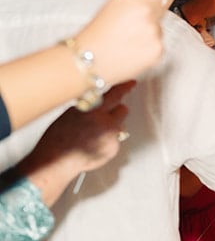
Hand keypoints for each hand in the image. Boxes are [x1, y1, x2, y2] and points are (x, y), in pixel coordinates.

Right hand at [19, 83, 133, 205]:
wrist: (57, 158)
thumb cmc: (59, 136)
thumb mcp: (71, 112)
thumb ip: (88, 106)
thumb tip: (98, 102)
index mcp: (93, 108)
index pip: (114, 93)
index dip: (124, 87)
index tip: (131, 83)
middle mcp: (105, 119)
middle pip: (122, 109)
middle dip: (116, 111)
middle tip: (105, 117)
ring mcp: (111, 134)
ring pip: (120, 125)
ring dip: (112, 127)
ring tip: (93, 134)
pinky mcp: (114, 147)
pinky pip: (115, 141)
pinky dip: (108, 142)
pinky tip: (93, 145)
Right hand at [77, 0, 168, 84]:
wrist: (93, 58)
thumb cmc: (99, 31)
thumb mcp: (114, 2)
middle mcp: (146, 13)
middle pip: (162, 8)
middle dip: (151, 13)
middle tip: (131, 22)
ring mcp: (154, 32)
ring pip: (159, 27)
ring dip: (149, 31)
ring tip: (129, 37)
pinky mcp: (159, 49)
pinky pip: (159, 43)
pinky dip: (149, 46)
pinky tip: (133, 47)